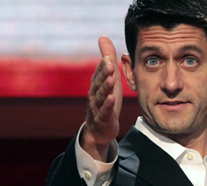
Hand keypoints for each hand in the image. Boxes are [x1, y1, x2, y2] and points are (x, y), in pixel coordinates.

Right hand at [81, 36, 122, 161]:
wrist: (101, 129)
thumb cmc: (106, 99)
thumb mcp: (109, 78)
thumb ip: (106, 59)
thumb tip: (103, 37)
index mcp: (96, 83)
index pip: (99, 72)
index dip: (103, 65)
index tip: (108, 57)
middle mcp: (94, 94)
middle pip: (99, 83)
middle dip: (103, 74)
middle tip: (109, 65)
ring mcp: (97, 107)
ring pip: (100, 96)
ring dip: (106, 88)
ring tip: (112, 80)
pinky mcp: (102, 119)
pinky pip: (104, 111)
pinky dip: (107, 105)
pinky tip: (111, 99)